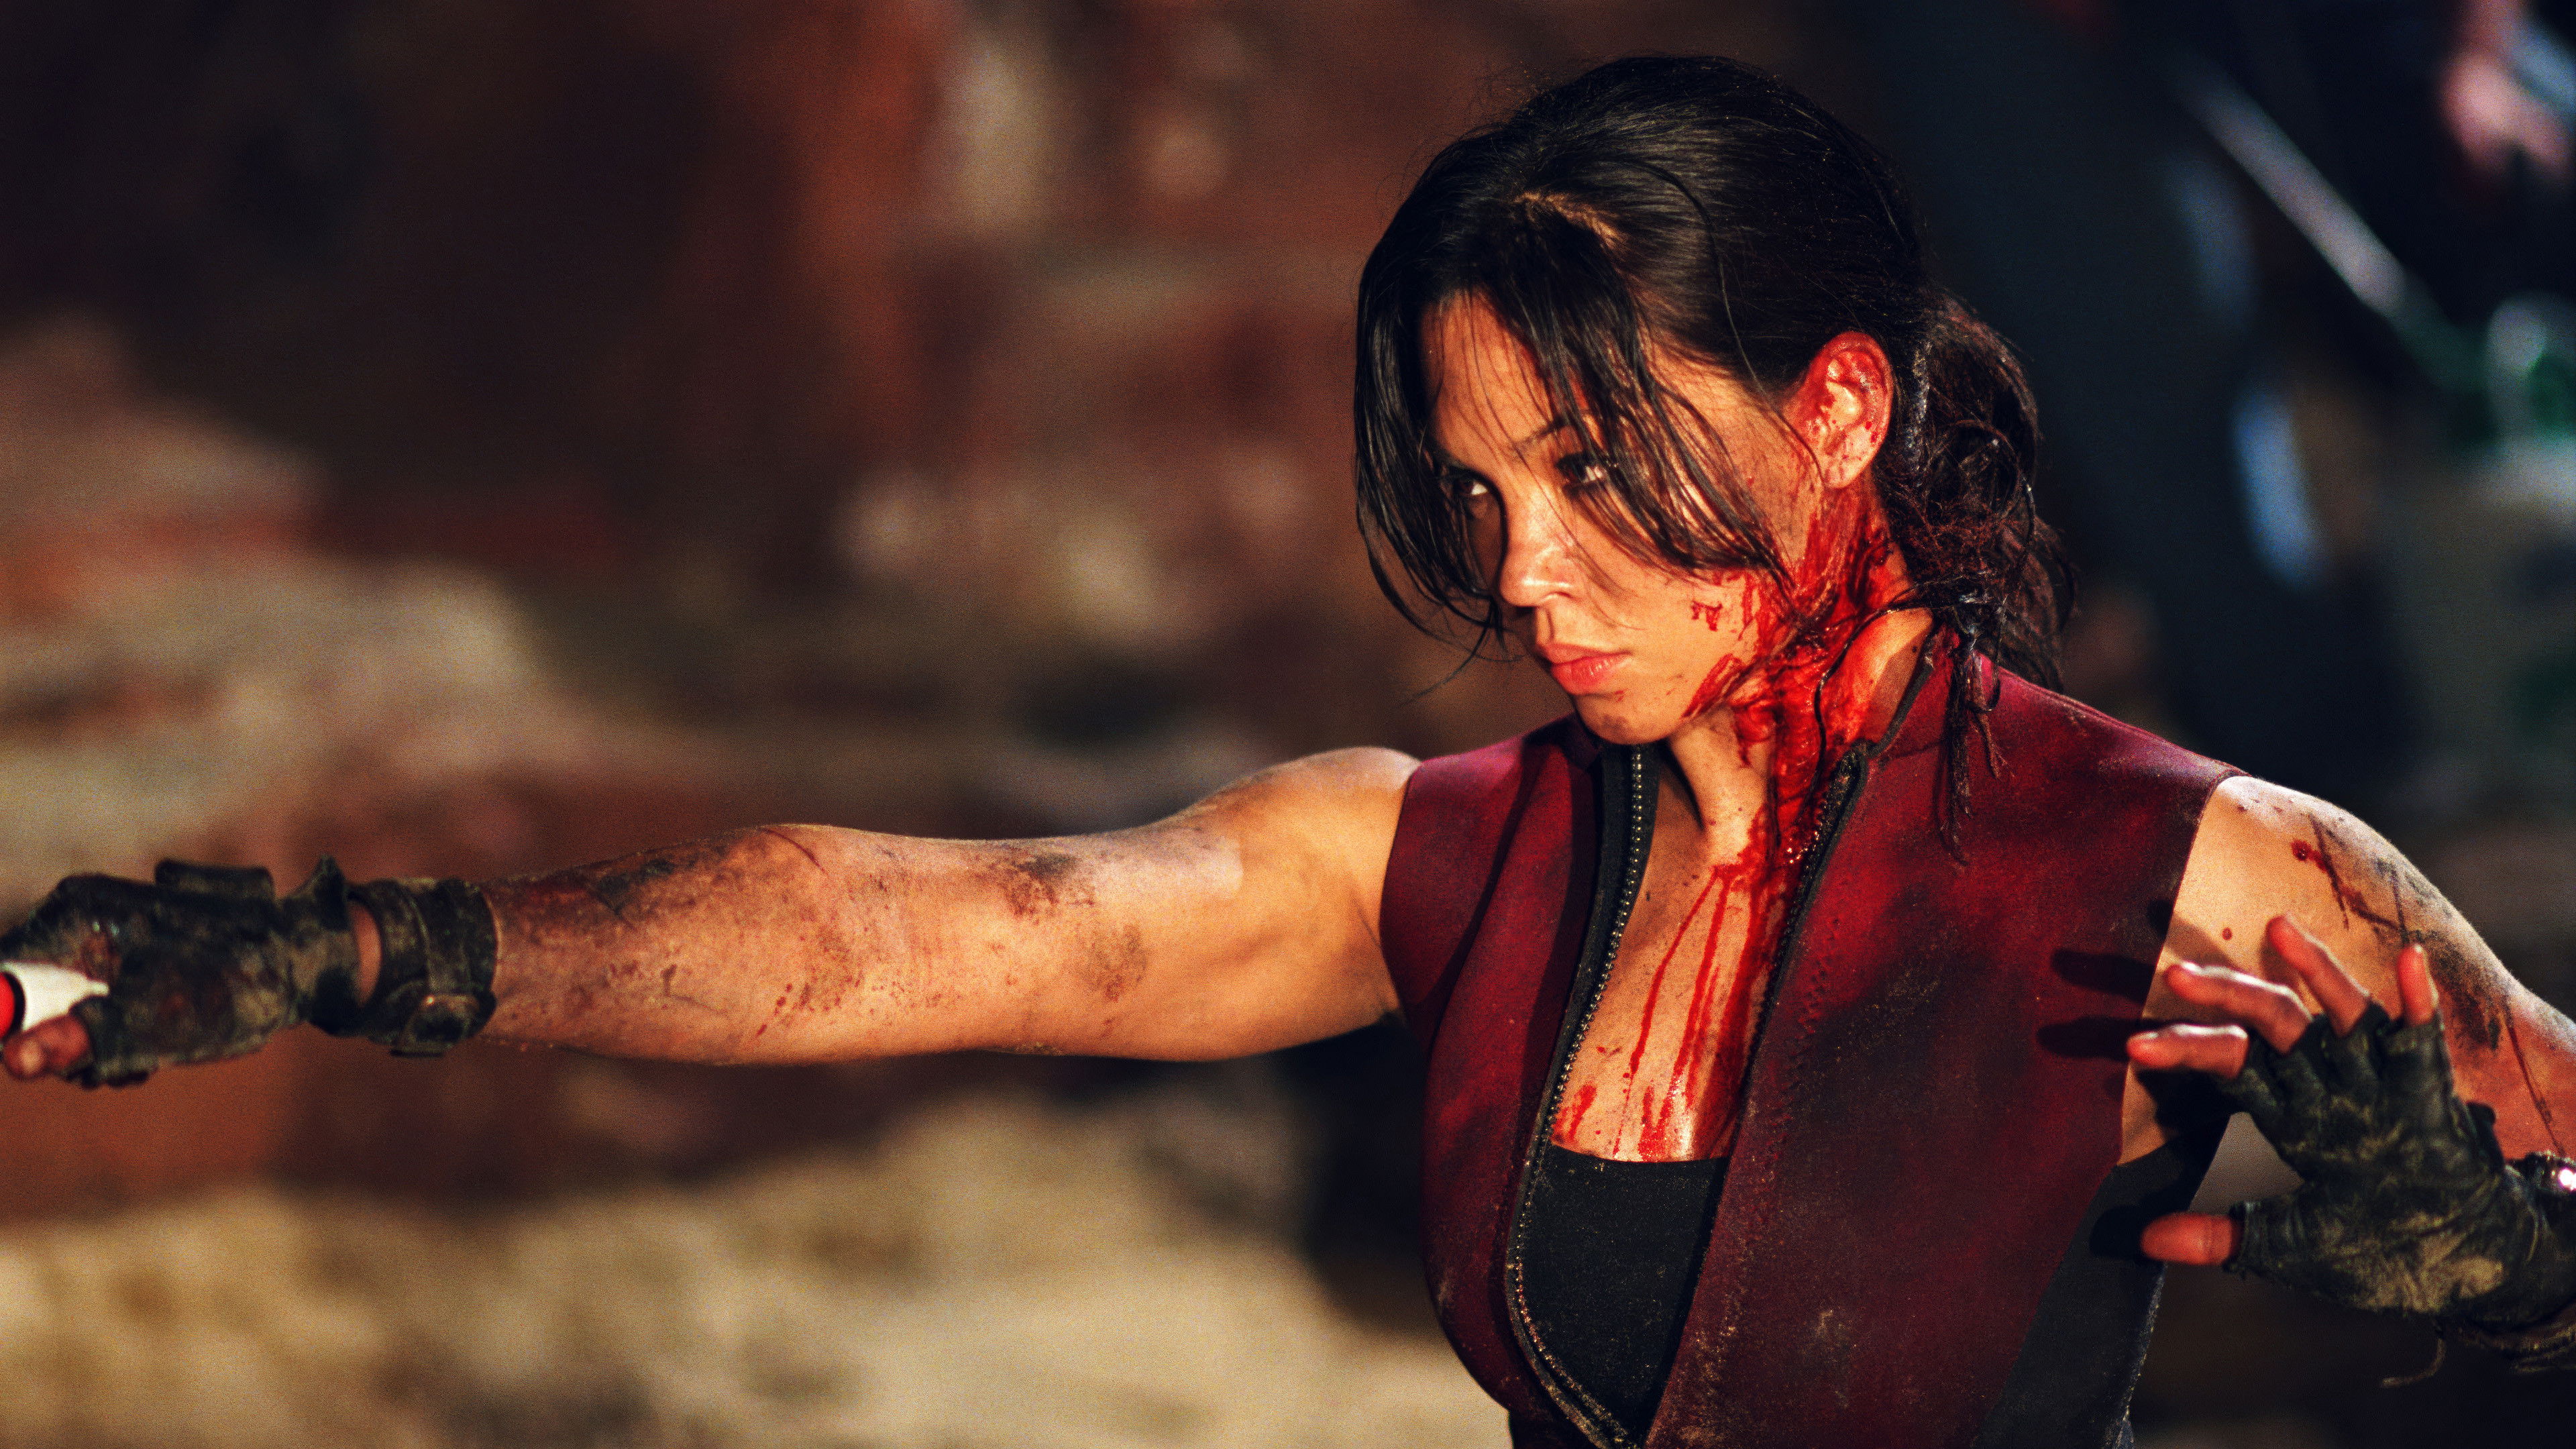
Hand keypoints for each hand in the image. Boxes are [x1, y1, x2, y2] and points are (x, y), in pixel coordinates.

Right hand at [0, 860, 365, 1086]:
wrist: (309, 960)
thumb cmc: (239, 984)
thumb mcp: (156, 1022)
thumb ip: (80, 1042)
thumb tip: (12, 1061)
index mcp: (76, 911)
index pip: (4, 974)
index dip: (13, 1025)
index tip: (40, 1061)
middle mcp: (85, 914)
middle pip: (29, 995)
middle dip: (59, 1043)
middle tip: (102, 1075)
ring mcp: (108, 934)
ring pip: (62, 1007)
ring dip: (89, 1049)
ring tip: (135, 1068)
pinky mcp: (132, 956)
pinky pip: (96, 1004)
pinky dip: (113, 1037)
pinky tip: (146, 1059)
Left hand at [2128, 919, 2575, 1331]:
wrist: (2459, 1262)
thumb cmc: (2374, 1248)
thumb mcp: (2291, 1245)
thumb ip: (2223, 1237)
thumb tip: (2145, 1241)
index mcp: (2291, 1111)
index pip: (2229, 1064)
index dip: (2185, 1049)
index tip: (2134, 1046)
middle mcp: (2329, 1082)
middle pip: (2272, 1022)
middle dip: (2227, 995)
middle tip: (2176, 973)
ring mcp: (2380, 1082)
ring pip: (2342, 1016)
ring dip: (2315, 971)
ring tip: (2277, 928)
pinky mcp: (2431, 1093)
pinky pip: (2424, 1040)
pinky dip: (2418, 1002)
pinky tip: (2410, 959)